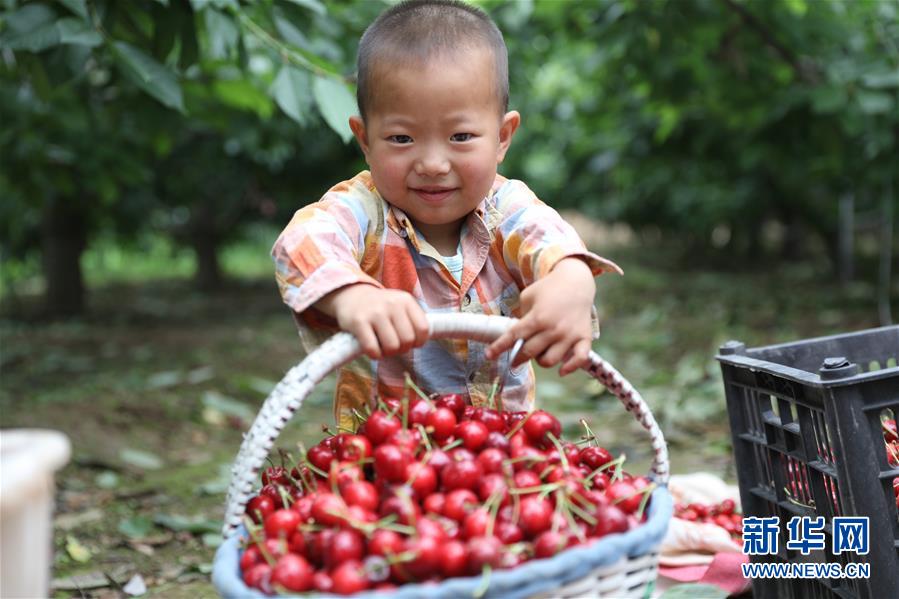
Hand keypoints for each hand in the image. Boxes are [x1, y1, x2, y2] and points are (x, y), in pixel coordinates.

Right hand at [315, 284, 429, 358]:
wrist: (351, 295)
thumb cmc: (381, 308)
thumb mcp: (400, 305)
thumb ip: (413, 320)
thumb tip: (422, 342)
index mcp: (406, 300)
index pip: (423, 329)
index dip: (419, 342)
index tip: (410, 343)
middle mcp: (392, 304)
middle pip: (407, 340)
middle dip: (402, 349)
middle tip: (394, 346)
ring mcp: (375, 312)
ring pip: (392, 346)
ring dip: (388, 353)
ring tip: (383, 348)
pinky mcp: (358, 322)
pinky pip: (373, 349)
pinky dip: (375, 355)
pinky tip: (373, 350)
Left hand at [485, 258, 595, 375]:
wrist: (576, 281)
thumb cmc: (548, 289)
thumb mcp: (528, 297)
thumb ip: (521, 318)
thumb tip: (517, 338)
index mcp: (537, 317)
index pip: (514, 336)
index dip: (499, 347)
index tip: (489, 355)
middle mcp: (553, 328)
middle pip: (529, 352)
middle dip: (518, 357)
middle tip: (515, 358)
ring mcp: (569, 335)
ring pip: (549, 361)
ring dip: (540, 360)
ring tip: (539, 353)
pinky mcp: (584, 338)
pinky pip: (579, 359)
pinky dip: (570, 368)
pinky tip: (561, 370)